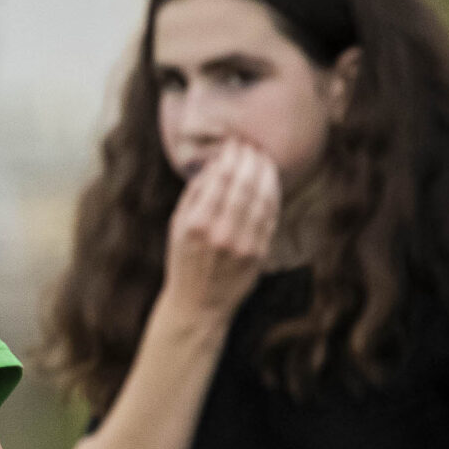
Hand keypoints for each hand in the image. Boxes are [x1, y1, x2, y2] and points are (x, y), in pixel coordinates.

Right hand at [160, 140, 279, 324]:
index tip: (235, 144)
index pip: (219, 179)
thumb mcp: (176, 228)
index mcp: (195, 224)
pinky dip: (272, 196)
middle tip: (253, 146)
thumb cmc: (184, 261)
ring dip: (265, 174)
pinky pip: (270, 217)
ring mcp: (242, 244)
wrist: (198, 304)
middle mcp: (220, 233)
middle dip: (250, 160)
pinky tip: (270, 182)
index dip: (231, 157)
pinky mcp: (259, 253)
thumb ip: (193, 195)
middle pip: (243, 185)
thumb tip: (214, 165)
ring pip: (261, 198)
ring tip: (264, 159)